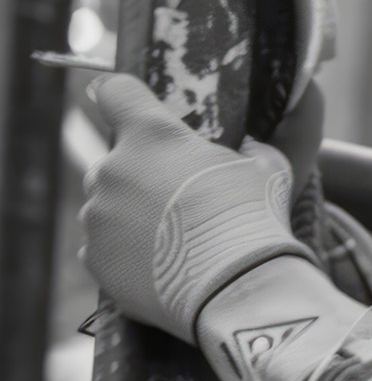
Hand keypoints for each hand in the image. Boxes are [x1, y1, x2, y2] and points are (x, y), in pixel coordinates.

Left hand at [79, 73, 314, 345]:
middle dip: (140, 174)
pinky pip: (104, 246)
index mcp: (150, 135)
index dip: (127, 99)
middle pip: (115, 160)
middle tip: (180, 201)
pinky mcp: (94, 257)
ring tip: (175, 242)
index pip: (116, 92)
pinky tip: (163, 266)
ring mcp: (97, 215)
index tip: (136, 110)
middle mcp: (111, 168)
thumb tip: (246, 149)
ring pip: (107, 205)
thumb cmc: (255, 220)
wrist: (238, 288)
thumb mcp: (268, 169)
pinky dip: (126, 253)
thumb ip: (246, 150)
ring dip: (131, 215)